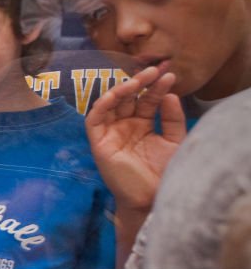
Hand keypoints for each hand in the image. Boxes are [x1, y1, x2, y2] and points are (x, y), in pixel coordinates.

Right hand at [86, 65, 185, 212]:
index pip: (146, 101)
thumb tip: (170, 94)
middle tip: (154, 71)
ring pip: (110, 105)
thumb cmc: (164, 173)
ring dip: (122, 89)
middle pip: (128, 98)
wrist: (152, 198)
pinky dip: (102, 104)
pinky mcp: (99, 144)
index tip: (170, 76)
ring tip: (138, 80)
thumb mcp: (174, 140)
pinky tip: (117, 94)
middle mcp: (125, 127)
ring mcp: (111, 134)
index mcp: (142, 125)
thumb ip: (171, 118)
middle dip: (140, 82)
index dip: (156, 88)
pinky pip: (94, 120)